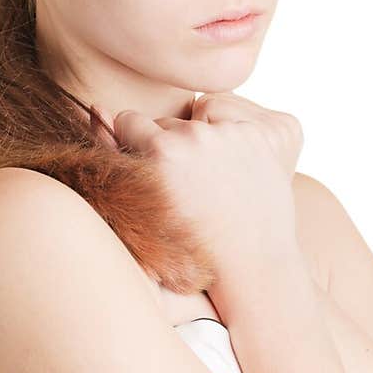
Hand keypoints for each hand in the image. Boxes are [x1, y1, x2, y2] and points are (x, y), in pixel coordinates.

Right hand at [110, 91, 304, 282]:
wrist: (252, 267)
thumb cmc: (190, 243)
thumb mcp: (143, 203)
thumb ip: (113, 151)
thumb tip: (95, 106)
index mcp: (163, 151)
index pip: (132, 120)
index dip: (142, 149)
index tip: (159, 175)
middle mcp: (202, 137)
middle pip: (172, 122)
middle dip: (178, 147)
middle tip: (198, 189)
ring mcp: (244, 133)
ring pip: (209, 111)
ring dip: (211, 135)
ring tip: (223, 181)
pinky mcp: (278, 130)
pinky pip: (245, 113)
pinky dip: (244, 135)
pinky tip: (247, 170)